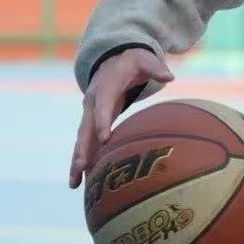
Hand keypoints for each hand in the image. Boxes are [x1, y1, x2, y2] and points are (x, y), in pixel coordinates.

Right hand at [69, 49, 174, 188]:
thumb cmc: (131, 62)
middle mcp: (92, 104)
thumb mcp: (144, 60)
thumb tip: (169, 76)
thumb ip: (155, 67)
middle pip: (86, 129)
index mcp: (104, 89)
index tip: (104, 139)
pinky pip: (86, 143)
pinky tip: (82, 180)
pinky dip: (83, 160)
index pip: (102, 107)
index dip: (102, 122)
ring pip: (82, 141)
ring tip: (73, 183)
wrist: (111, 59)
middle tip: (80, 168)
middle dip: (83, 149)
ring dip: (77, 161)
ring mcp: (89, 115)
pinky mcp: (92, 123)